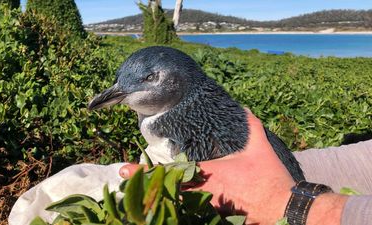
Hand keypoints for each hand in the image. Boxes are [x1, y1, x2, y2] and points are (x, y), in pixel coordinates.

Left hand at [119, 109, 346, 224]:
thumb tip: (244, 109)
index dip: (146, 171)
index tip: (125, 168)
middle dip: (142, 188)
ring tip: (132, 199)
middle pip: (164, 193)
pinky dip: (174, 214)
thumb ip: (250, 126)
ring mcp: (207, 210)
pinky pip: (189, 217)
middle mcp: (203, 194)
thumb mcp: (260, 148)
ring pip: (174, 208)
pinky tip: (162, 212)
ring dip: (153, 202)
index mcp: (210, 174)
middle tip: (121, 182)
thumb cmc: (269, 178)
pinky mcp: (214, 219)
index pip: (171, 172)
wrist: (284, 207)